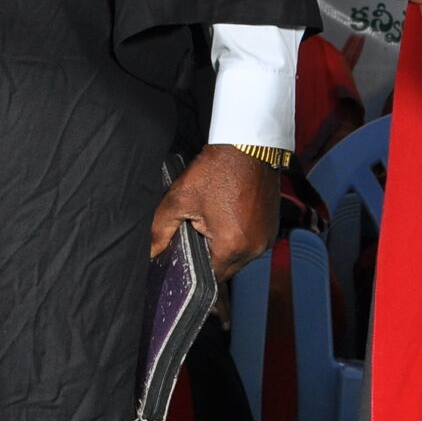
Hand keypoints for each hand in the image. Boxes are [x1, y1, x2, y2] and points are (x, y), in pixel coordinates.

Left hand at [150, 145, 279, 279]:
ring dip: (224, 246)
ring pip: (238, 256)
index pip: (209, 276)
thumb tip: (149, 251)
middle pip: (225, 268)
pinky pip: (251, 243)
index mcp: (233, 247)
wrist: (248, 144)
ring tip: (212, 220)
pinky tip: (227, 216)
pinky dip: (238, 236)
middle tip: (197, 229)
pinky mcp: (272, 227)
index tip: (185, 251)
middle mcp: (254, 249)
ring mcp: (267, 238)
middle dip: (209, 255)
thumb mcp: (181, 197)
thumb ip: (160, 229)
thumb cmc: (217, 169)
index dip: (193, 267)